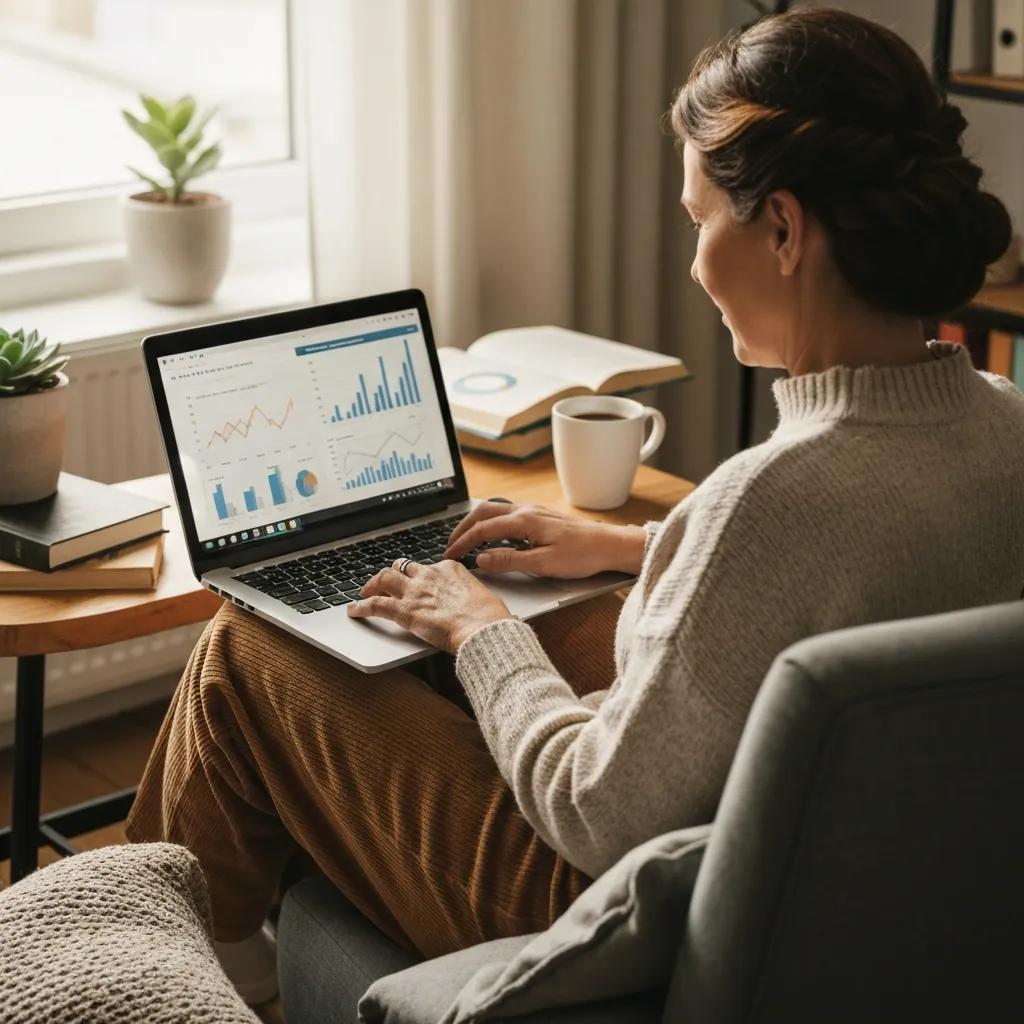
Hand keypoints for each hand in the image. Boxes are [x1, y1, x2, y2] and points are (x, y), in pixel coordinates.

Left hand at [346, 557, 512, 653]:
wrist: (483, 628)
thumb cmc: (489, 617)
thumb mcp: (482, 597)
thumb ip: (469, 596)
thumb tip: (472, 603)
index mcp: (450, 569)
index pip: (428, 567)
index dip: (419, 576)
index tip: (417, 583)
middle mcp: (429, 575)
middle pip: (403, 567)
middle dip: (393, 575)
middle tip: (384, 583)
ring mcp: (415, 591)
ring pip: (385, 578)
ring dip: (372, 584)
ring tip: (365, 592)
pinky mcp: (404, 610)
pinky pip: (376, 604)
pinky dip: (361, 606)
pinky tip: (354, 610)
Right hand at [443, 500, 645, 577]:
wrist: (609, 545)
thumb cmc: (582, 555)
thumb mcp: (543, 564)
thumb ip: (509, 560)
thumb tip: (481, 559)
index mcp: (524, 521)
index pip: (483, 530)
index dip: (463, 543)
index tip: (450, 556)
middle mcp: (526, 510)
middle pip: (483, 512)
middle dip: (463, 527)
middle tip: (450, 544)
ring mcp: (534, 510)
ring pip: (495, 509)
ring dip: (476, 522)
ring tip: (466, 538)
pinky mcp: (541, 516)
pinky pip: (507, 513)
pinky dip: (491, 522)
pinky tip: (493, 535)